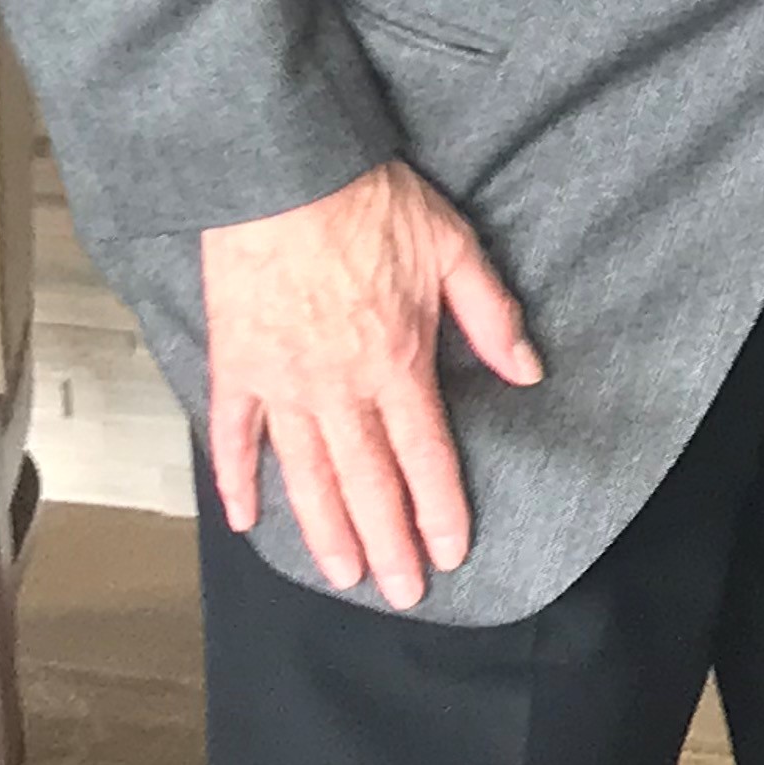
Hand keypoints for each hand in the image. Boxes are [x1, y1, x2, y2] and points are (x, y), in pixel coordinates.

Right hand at [201, 159, 542, 607]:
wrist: (283, 172)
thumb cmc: (372, 204)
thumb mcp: (454, 249)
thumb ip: (492, 317)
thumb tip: (528, 372)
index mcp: (398, 362)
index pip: (426, 456)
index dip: (440, 510)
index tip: (451, 553)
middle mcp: (340, 387)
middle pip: (368, 483)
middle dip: (388, 543)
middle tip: (401, 592)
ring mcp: (282, 382)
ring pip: (306, 474)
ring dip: (325, 530)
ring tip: (343, 573)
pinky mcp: (235, 365)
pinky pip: (235, 436)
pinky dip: (238, 480)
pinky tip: (248, 519)